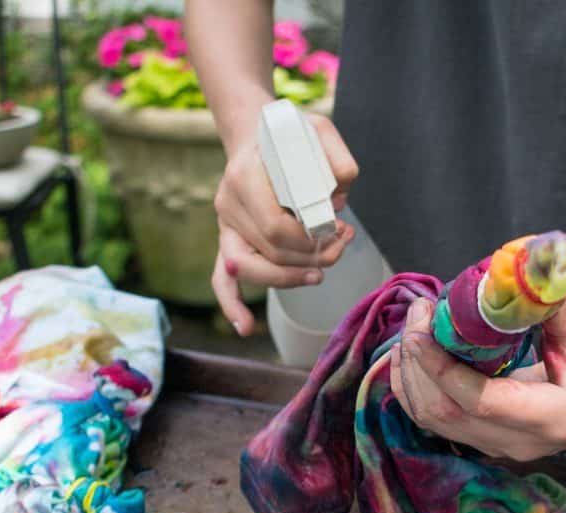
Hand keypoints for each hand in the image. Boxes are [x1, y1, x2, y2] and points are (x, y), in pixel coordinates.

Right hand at [211, 114, 358, 334]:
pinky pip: (223, 280)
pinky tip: (244, 328)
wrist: (258, 133)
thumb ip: (337, 157)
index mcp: (245, 177)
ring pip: (250, 270)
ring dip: (289, 278)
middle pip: (267, 252)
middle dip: (310, 259)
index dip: (307, 242)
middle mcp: (228, 204)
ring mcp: (226, 225)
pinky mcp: (229, 241)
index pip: (274, 228)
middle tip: (340, 247)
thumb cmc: (291, 136)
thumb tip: (342, 191)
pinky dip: (232, 304)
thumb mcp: (319, 131)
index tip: (336, 232)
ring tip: (320, 273)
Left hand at [390, 294, 565, 460]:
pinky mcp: (481, 440)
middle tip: (417, 312)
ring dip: (410, 373)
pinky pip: (432, 419)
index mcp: (550, 419)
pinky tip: (410, 353)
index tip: (420, 329)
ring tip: (413, 324)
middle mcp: (518, 443)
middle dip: (418, 363)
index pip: (480, 402)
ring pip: (431, 420)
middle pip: (445, 414)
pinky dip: (413, 386)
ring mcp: (497, 447)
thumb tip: (518, 263)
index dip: (442, 368)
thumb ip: (551, 302)